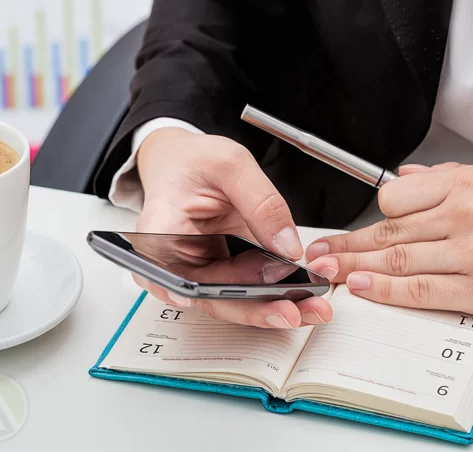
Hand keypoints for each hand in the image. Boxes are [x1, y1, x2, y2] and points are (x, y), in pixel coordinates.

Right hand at [133, 128, 331, 327]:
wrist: (188, 164)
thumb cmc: (194, 162)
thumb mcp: (231, 163)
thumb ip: (261, 202)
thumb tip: (287, 247)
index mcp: (162, 228)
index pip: (163, 269)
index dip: (182, 290)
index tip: (205, 297)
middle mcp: (178, 258)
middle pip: (209, 296)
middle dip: (253, 308)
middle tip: (290, 311)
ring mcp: (202, 268)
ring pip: (233, 300)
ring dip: (272, 307)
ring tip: (310, 306)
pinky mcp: (224, 271)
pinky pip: (248, 290)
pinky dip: (277, 294)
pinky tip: (305, 293)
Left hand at [305, 163, 472, 325]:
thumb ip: (447, 179)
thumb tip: (406, 178)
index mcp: (467, 185)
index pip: (397, 198)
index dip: (370, 215)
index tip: (352, 226)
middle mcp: (465, 216)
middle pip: (388, 230)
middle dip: (345, 243)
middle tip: (316, 252)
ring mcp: (472, 254)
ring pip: (397, 260)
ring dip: (355, 266)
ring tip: (327, 271)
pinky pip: (422, 290)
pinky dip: (386, 290)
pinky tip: (363, 287)